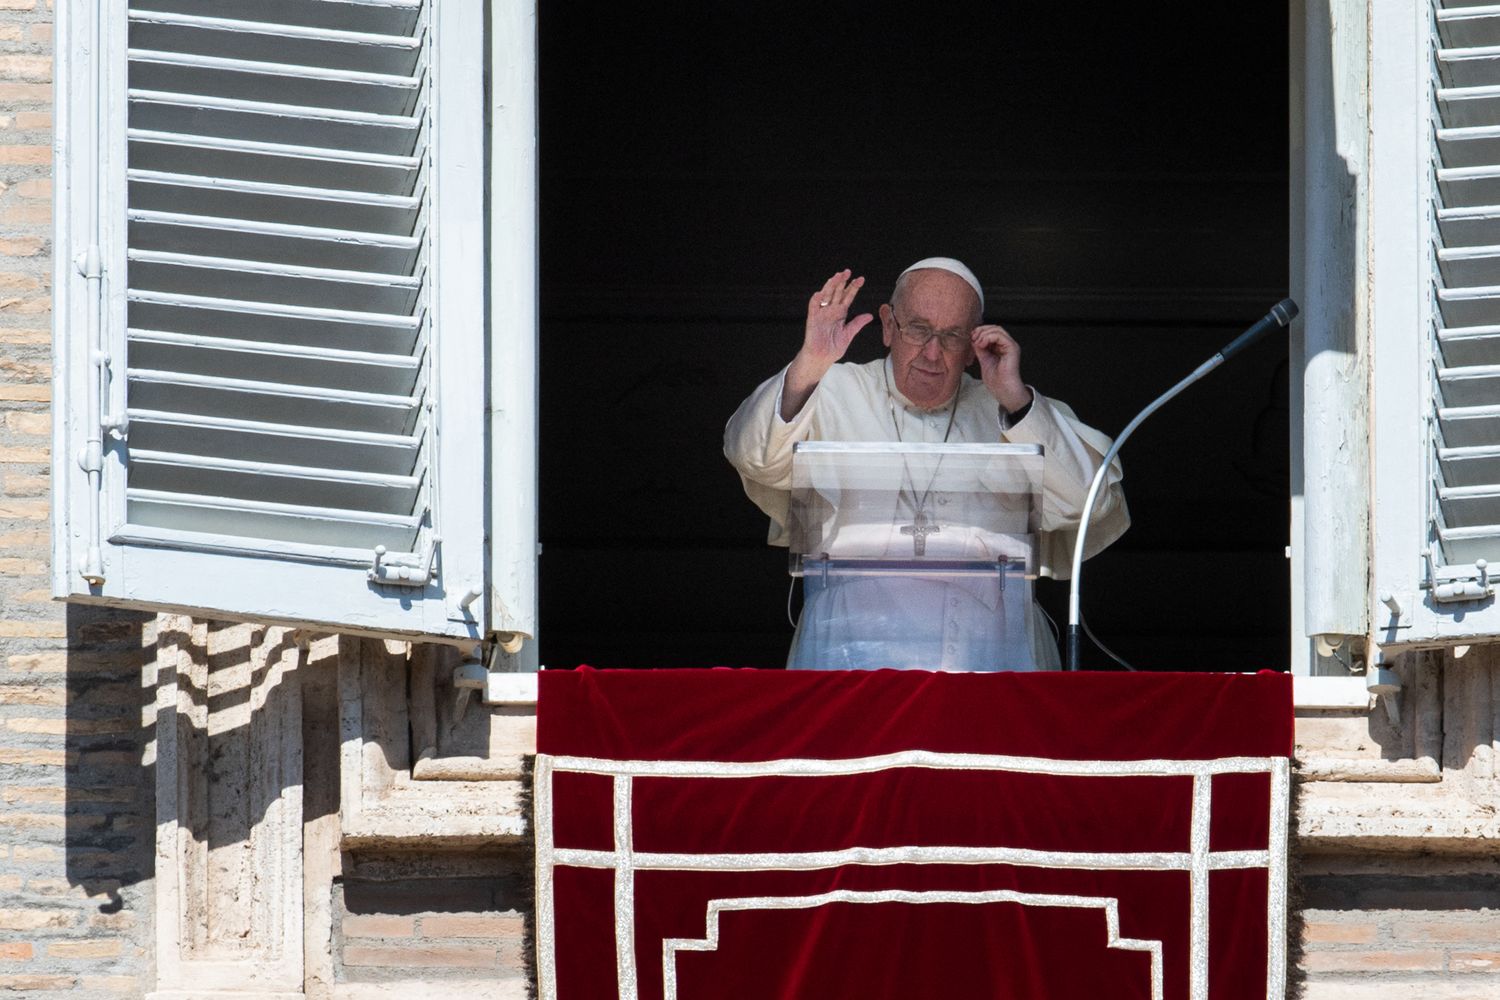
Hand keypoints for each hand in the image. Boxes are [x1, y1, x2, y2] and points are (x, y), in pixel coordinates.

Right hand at [780, 270, 873, 420]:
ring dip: (830, 286)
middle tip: (848, 272)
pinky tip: (820, 293)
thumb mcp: (848, 335)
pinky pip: (813, 307)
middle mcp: (831, 311)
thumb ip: (857, 324)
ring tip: (836, 276)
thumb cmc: (833, 348)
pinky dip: (816, 300)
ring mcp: (821, 314)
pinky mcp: (812, 320)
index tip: (861, 279)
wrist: (822, 358)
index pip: (847, 297)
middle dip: (842, 282)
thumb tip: (869, 315)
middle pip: (836, 293)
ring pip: (826, 296)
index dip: (853, 288)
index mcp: (840, 314)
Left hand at [971, 324, 1032, 412]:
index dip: (980, 331)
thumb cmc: (996, 380)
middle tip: (973, 338)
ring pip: (997, 330)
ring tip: (977, 343)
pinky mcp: (1012, 349)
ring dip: (984, 334)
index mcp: (1001, 347)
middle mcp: (1007, 345)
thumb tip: (974, 339)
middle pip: (995, 328)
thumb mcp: (984, 359)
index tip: (971, 338)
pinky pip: (1000, 336)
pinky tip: (982, 345)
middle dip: (981, 330)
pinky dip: (989, 337)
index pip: (991, 331)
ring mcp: (1010, 346)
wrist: (1002, 390)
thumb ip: (980, 349)